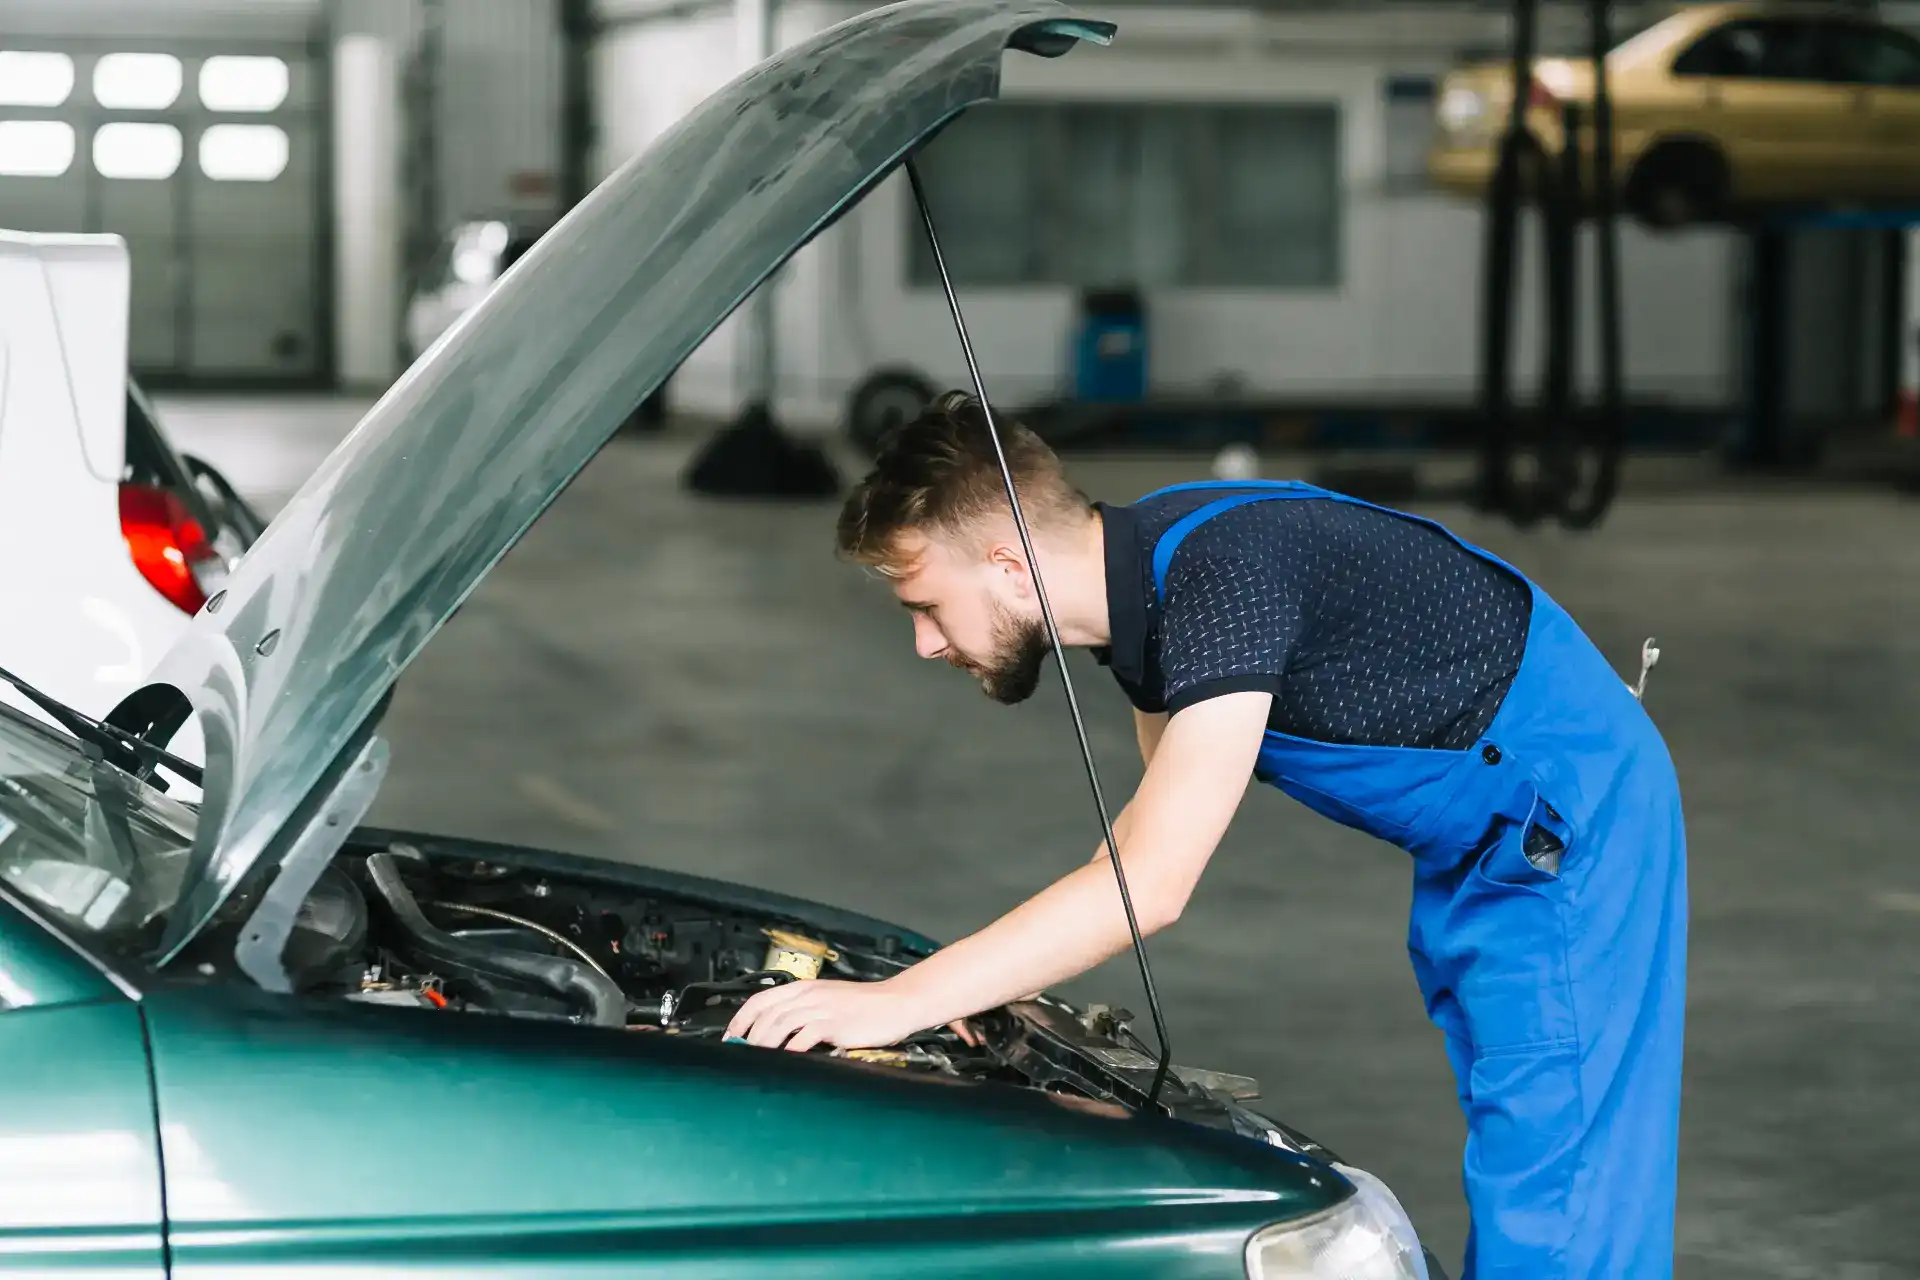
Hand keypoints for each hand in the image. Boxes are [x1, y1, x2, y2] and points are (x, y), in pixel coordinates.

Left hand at [724, 978, 925, 1051]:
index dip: (741, 1018)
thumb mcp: (830, 1001)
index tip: (730, 1036)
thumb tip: (780, 1033)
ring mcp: (822, 1008)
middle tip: (738, 1054)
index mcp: (805, 988)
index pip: (762, 999)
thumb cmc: (867, 1005)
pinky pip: (806, 1034)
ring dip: (763, 1043)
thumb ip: (806, 1012)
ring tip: (754, 1059)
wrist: (898, 1003)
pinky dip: (791, 1048)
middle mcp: (810, 995)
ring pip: (781, 1023)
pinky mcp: (835, 1023)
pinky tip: (784, 1060)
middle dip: (747, 1035)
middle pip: (767, 1013)